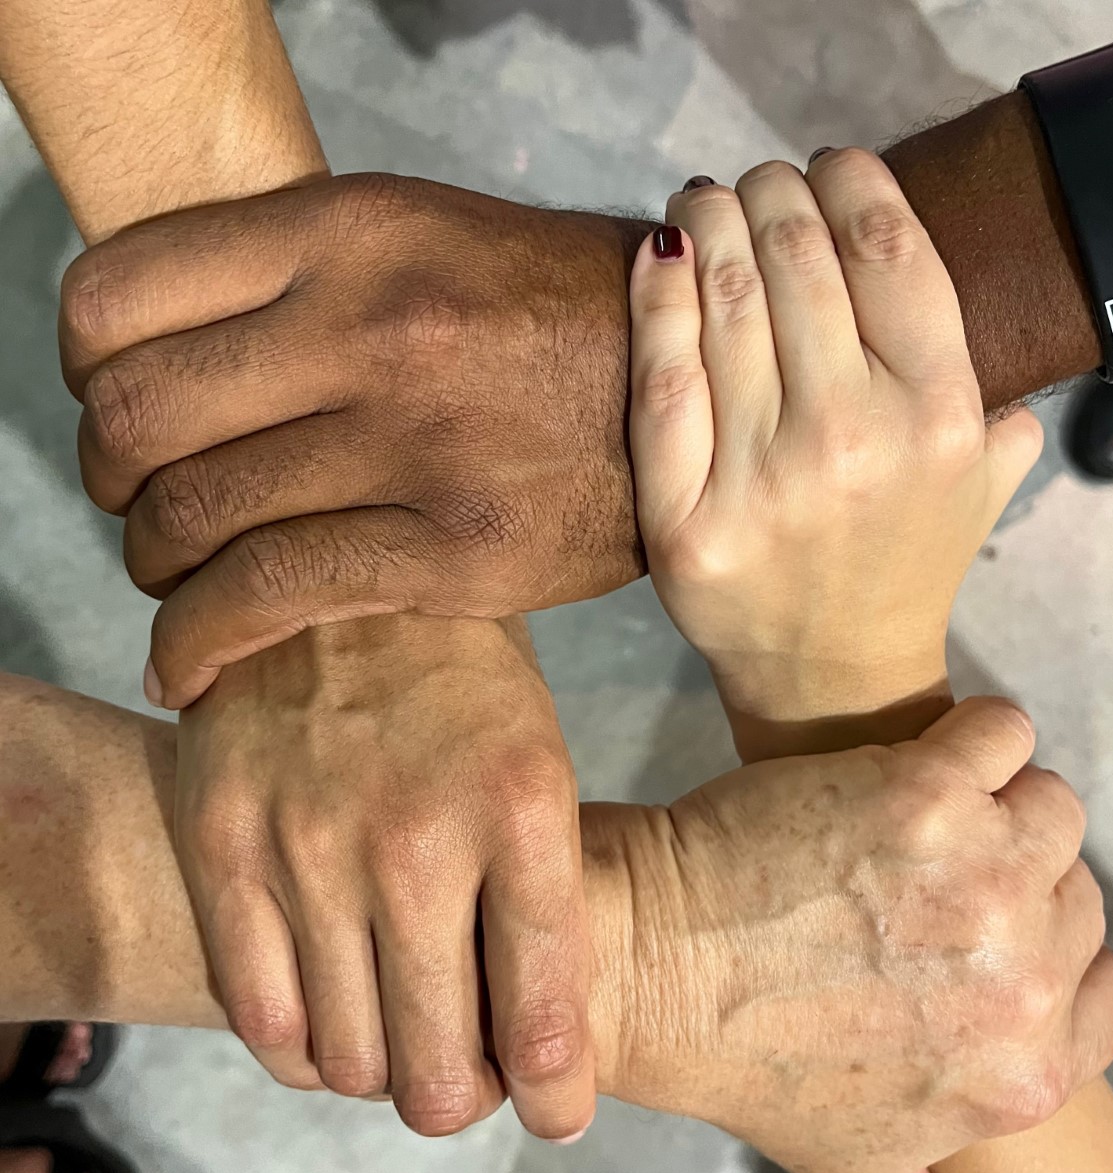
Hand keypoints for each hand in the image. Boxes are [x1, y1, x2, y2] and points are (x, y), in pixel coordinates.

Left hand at [58, 173, 652, 707]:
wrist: (698, 388)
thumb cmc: (548, 314)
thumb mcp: (424, 238)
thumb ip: (293, 277)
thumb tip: (163, 355)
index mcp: (350, 232)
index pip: (116, 298)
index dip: (80, 367)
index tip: (109, 405)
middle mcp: (372, 326)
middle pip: (137, 419)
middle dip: (107, 479)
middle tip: (139, 502)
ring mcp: (414, 443)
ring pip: (194, 518)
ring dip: (152, 564)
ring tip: (174, 576)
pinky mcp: (452, 551)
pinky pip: (270, 599)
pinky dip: (197, 643)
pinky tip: (186, 667)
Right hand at [175, 615, 595, 1140]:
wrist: (336, 569)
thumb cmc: (459, 673)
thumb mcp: (539, 756)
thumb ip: (542, 895)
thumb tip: (534, 1042)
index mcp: (525, 804)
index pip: (546, 1016)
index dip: (555, 1091)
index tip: (554, 1104)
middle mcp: (417, 834)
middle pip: (440, 1072)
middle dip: (463, 1097)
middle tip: (468, 1071)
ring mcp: (308, 841)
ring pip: (351, 1063)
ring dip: (386, 1071)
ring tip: (403, 1030)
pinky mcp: (221, 839)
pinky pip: (260, 1016)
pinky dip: (305, 1049)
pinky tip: (332, 1017)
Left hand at [602, 698, 1112, 1172]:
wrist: (651, 960)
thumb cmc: (737, 1054)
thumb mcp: (849, 1166)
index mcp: (1025, 1070)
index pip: (1100, 979)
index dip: (1036, 936)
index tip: (975, 915)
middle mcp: (1024, 979)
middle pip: (1069, 880)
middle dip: (1006, 864)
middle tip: (923, 866)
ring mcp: (983, 878)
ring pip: (1046, 801)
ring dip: (992, 794)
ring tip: (915, 811)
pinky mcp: (928, 794)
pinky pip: (999, 731)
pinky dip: (967, 734)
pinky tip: (903, 764)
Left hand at [628, 154, 1043, 753]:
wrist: (833, 678)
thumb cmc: (905, 565)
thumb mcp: (979, 482)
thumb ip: (992, 392)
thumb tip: (962, 309)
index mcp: (942, 415)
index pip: (888, 251)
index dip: (848, 183)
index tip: (824, 169)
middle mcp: (857, 439)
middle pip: (797, 262)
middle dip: (767, 197)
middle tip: (749, 188)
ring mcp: (765, 482)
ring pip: (725, 305)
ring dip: (707, 226)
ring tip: (701, 204)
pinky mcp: (685, 524)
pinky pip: (663, 385)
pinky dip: (654, 304)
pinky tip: (654, 258)